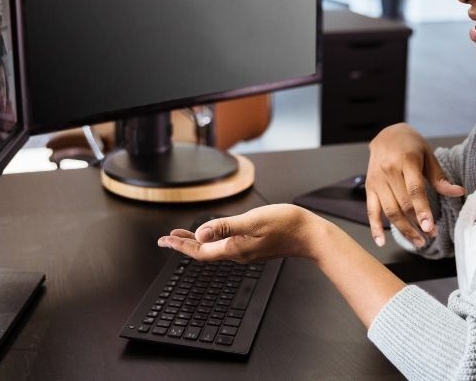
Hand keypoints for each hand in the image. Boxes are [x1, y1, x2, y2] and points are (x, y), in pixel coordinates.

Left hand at [157, 204, 327, 262]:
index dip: (181, 245)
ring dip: (197, 242)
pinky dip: (213, 240)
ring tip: (183, 236)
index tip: (165, 240)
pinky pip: (226, 246)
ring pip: (214, 249)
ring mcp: (247, 252)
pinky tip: (213, 234)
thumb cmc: (286, 225)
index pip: (200, 251)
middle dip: (184, 244)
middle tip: (166, 239)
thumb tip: (200, 233)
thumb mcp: (252, 220)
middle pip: (204, 252)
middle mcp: (238, 253)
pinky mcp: (255, 247)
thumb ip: (225, 227)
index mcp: (235, 248)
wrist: (311, 235)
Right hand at [366, 123, 464, 247]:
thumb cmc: (410, 145)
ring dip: (403, 229)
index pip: (415, 190)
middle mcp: (388, 171)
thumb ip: (440, 177)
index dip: (422, 210)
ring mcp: (377, 180)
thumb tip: (458, 192)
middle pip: (402, 204)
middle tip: (430, 236)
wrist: (386, 134)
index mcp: (406, 161)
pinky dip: (375, 228)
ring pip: (389, 211)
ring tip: (418, 242)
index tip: (430, 227)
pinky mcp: (369, 187)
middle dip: (416, 224)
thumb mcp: (428, 155)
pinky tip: (381, 242)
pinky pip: (371, 210)